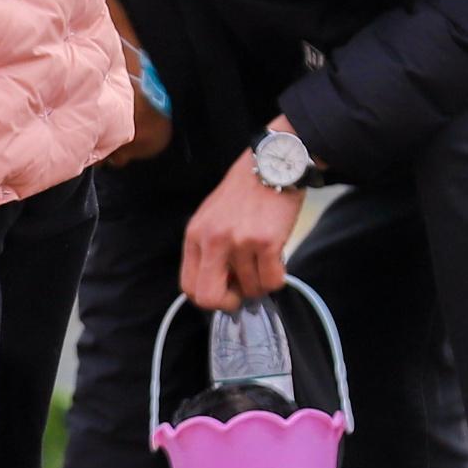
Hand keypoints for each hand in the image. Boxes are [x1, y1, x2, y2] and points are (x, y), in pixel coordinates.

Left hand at [181, 156, 304, 310]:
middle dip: (229, 302)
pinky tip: (278, 260)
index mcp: (195, 235)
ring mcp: (239, 241)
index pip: (189, 286)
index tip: (225, 290)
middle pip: (209, 297)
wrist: (272, 164)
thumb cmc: (244, 192)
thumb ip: (209, 249)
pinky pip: (272, 281)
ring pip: (250, 289)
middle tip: (243, 291)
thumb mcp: (212, 216)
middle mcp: (213, 240)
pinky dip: (278, 277)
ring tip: (265, 261)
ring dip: (261, 282)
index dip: (209, 297)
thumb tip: (221, 285)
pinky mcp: (266, 242)